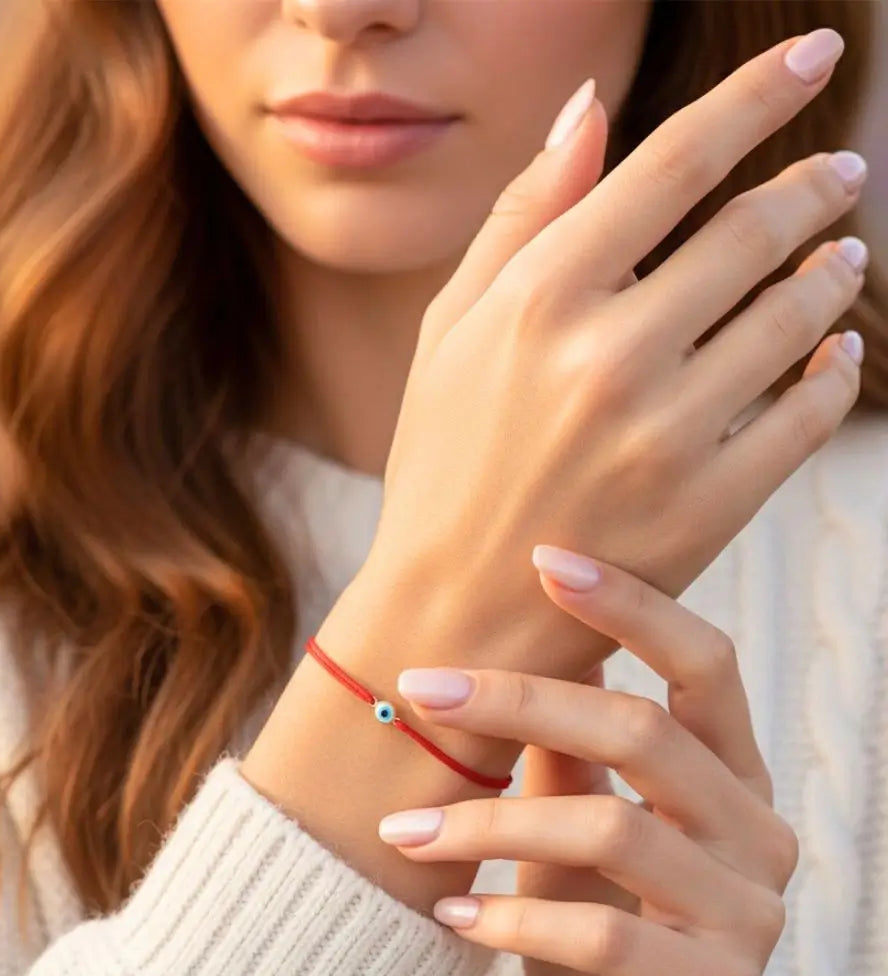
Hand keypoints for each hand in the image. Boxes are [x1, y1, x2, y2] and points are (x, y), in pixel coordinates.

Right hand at [358, 29, 864, 689]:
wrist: (455, 608)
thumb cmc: (443, 462)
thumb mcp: (448, 331)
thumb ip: (519, 215)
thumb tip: (587, 106)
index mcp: (537, 299)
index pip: (674, 163)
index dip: (755, 98)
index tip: (812, 57)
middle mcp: (607, 356)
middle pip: (749, 232)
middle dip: (811, 186)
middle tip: (838, 172)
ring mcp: (665, 435)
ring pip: (792, 318)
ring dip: (831, 272)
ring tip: (842, 255)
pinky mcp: (709, 508)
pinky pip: (806, 415)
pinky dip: (833, 372)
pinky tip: (834, 350)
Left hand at [377, 546, 797, 975]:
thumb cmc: (594, 912)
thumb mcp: (577, 816)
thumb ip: (566, 743)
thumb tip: (521, 638)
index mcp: (731, 772)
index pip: (705, 663)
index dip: (633, 605)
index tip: (544, 557)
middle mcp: (757, 832)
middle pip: (644, 732)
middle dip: (520, 700)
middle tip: (422, 687)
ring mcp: (746, 916)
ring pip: (612, 830)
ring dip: (489, 824)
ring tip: (404, 831)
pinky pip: (604, 937)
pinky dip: (512, 917)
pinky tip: (450, 912)